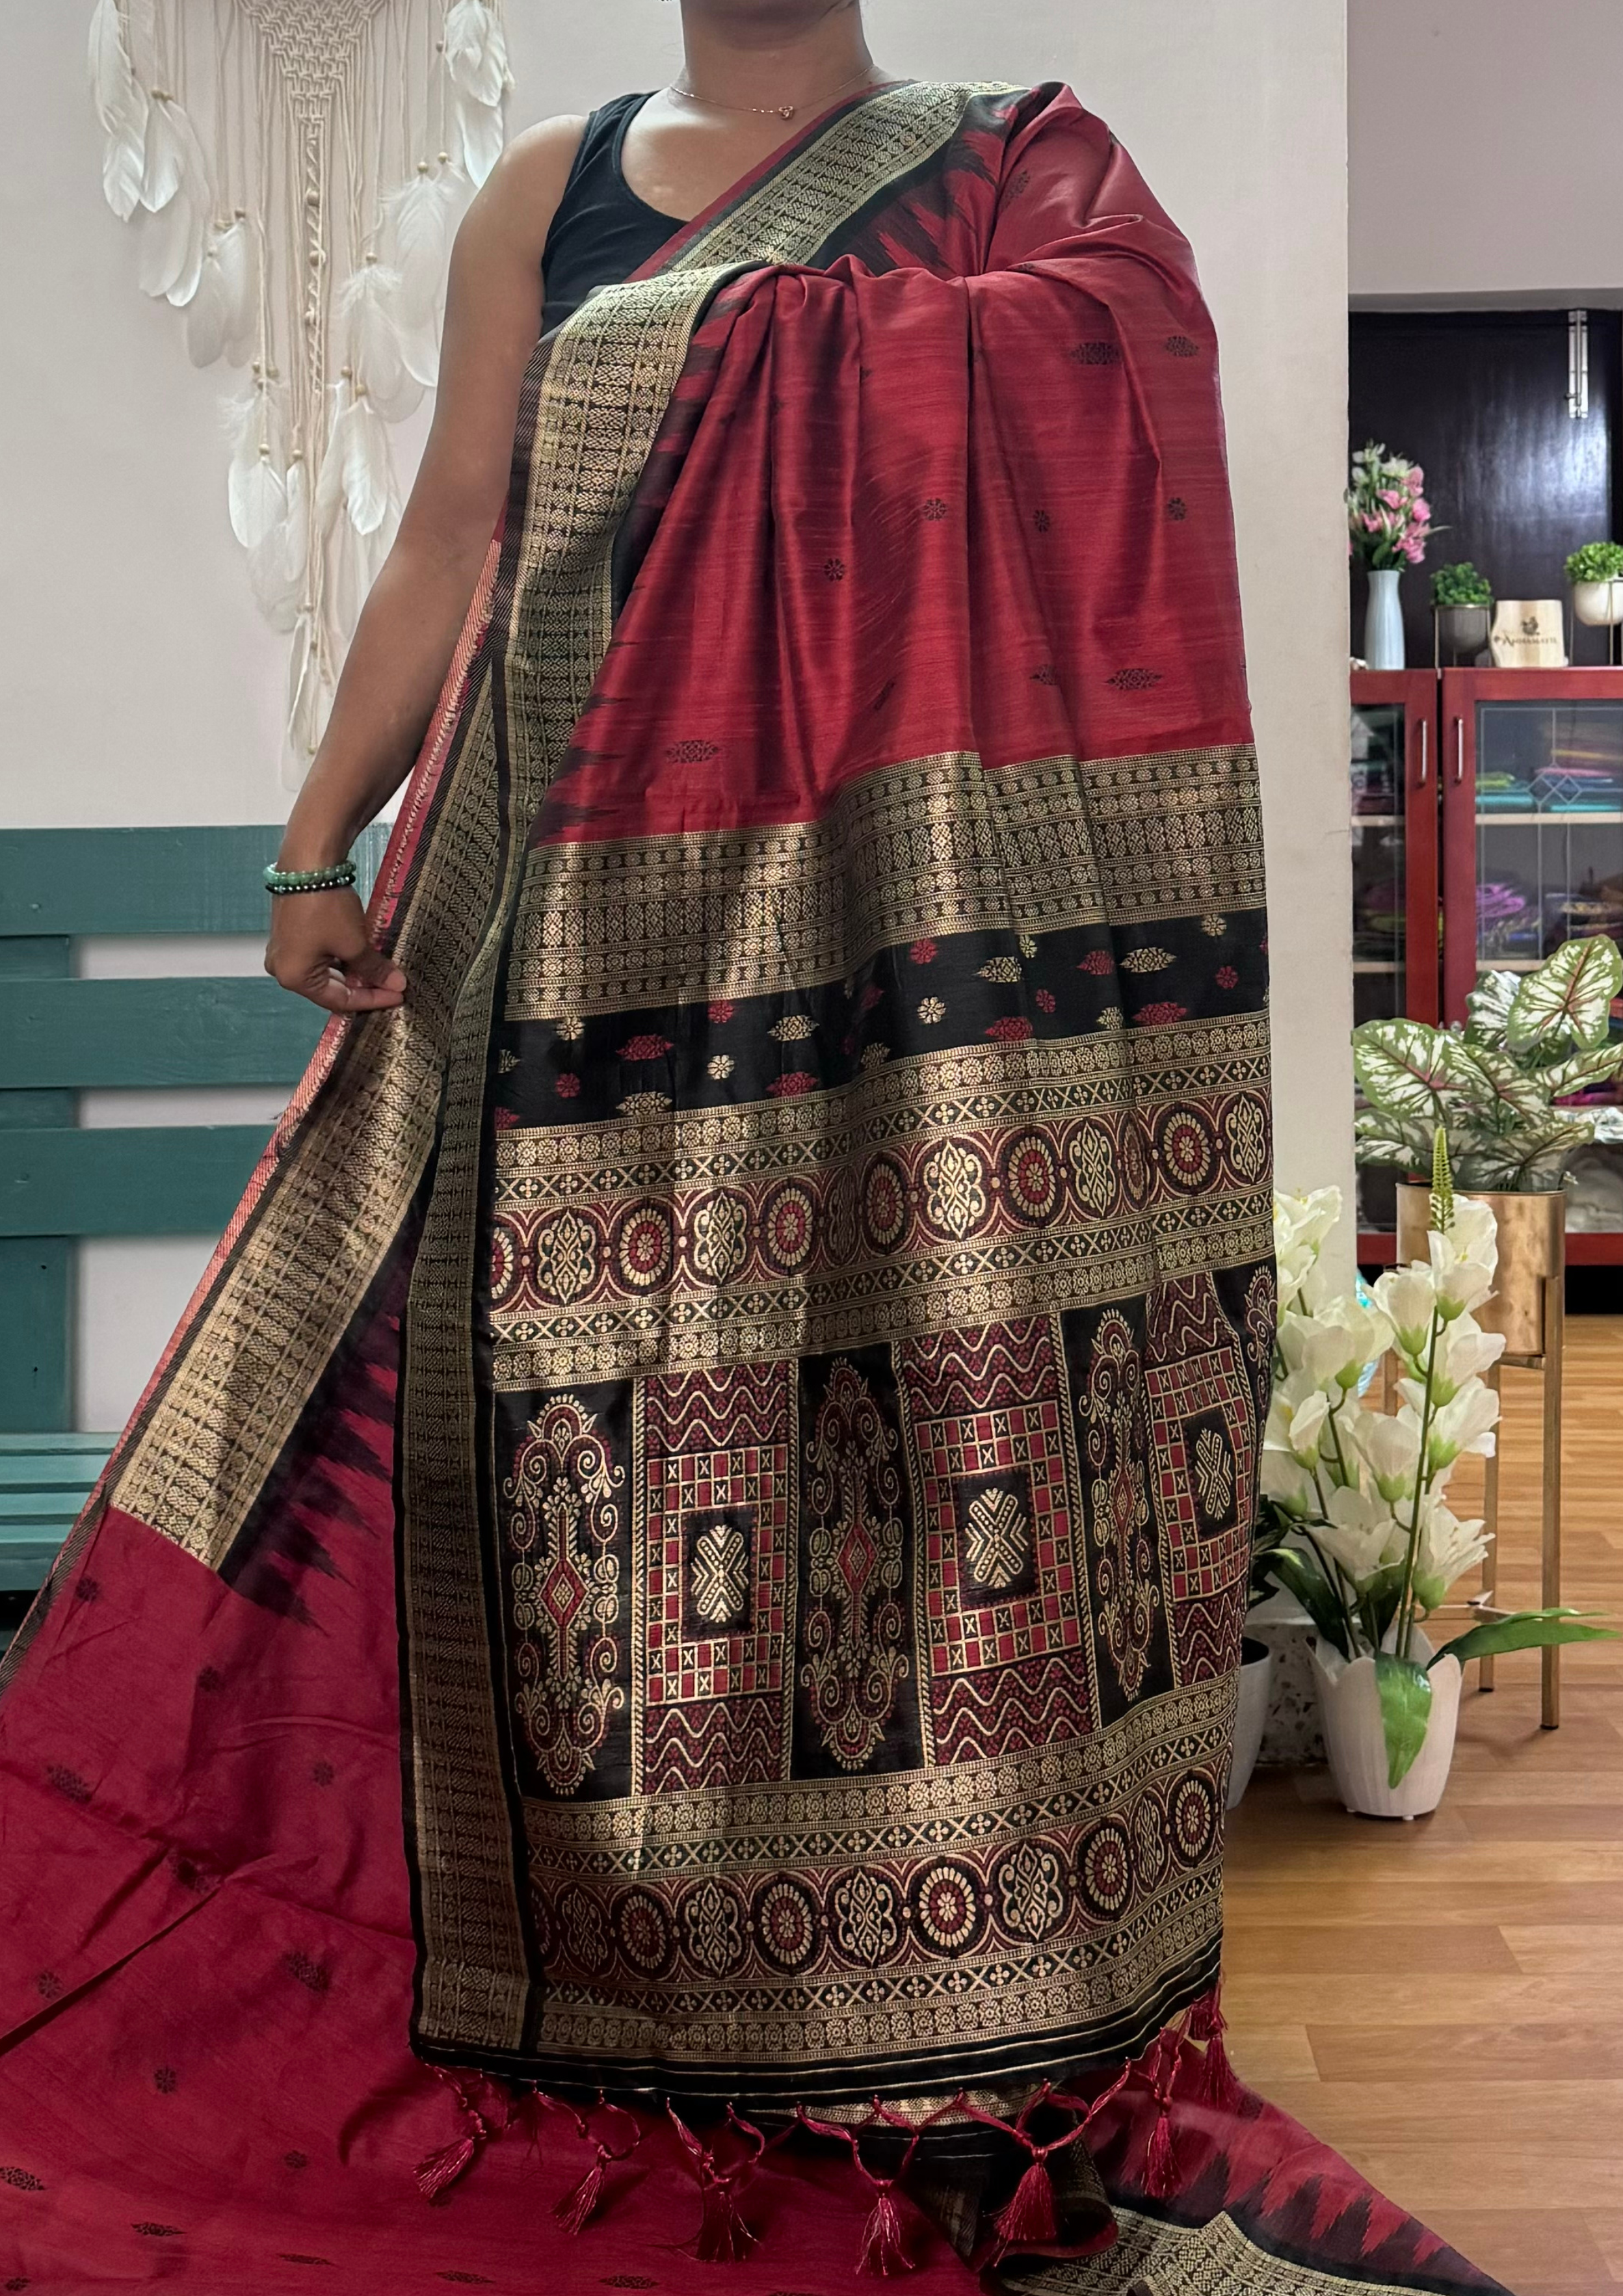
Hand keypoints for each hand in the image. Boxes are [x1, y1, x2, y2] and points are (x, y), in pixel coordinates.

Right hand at [264, 888, 406, 1014]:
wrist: (309, 862)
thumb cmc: (325, 906)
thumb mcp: (354, 943)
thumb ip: (373, 969)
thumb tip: (394, 984)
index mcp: (294, 978)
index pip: (340, 1000)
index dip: (372, 1000)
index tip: (397, 995)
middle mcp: (283, 967)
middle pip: (330, 987)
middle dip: (363, 986)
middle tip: (391, 985)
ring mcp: (285, 949)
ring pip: (326, 970)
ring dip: (354, 971)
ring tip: (382, 970)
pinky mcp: (291, 931)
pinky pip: (320, 953)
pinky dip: (342, 956)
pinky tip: (364, 954)